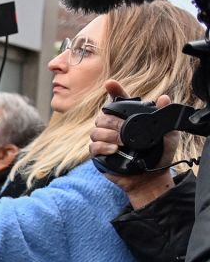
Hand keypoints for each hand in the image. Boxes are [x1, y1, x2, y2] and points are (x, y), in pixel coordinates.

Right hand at [90, 79, 177, 205]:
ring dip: (107, 135)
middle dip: (112, 122)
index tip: (110, 84)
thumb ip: (164, 118)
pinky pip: (93, 147)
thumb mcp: (169, 135)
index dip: (114, 91)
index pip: (119, 102)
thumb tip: (164, 98)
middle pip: (102, 116)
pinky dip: (102, 147)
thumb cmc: (159, 156)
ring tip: (120, 143)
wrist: (150, 178)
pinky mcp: (99, 155)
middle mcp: (114, 128)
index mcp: (129, 120)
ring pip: (95, 131)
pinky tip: (113, 150)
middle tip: (123, 131)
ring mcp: (105, 141)